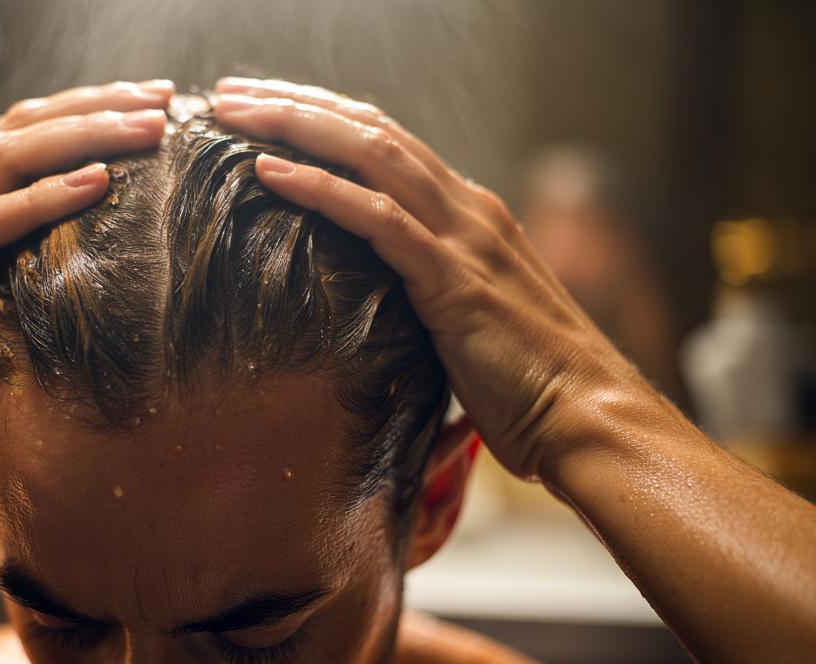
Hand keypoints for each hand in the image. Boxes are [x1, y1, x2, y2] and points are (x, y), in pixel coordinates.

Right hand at [0, 81, 172, 469]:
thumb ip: (18, 292)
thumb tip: (84, 300)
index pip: (23, 139)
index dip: (84, 115)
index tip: (149, 109)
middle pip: (23, 130)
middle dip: (97, 108)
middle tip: (163, 100)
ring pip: (8, 159)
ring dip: (83, 136)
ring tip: (146, 126)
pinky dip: (43, 198)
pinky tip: (95, 182)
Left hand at [213, 78, 655, 479]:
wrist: (586, 417)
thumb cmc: (527, 384)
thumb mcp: (469, 319)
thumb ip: (429, 290)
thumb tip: (377, 302)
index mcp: (469, 215)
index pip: (386, 143)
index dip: (323, 118)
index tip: (263, 108)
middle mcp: (468, 209)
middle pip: (372, 131)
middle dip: (296, 104)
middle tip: (230, 93)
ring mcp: (464, 238)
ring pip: (372, 154)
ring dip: (297, 127)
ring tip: (235, 113)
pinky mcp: (454, 280)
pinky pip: (378, 219)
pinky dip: (320, 190)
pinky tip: (269, 173)